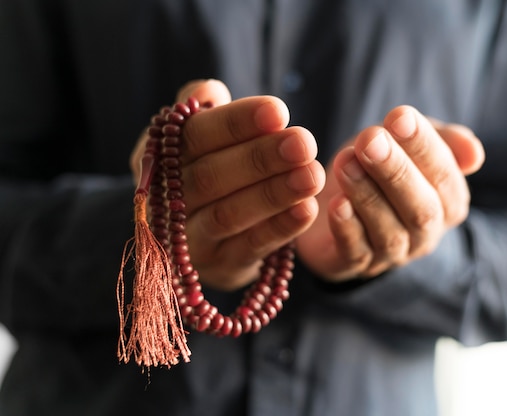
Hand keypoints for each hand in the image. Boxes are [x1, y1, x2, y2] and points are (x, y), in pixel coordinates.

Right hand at [130, 80, 324, 289]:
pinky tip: (307, 209)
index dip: (235, 123)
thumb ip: (203, 109)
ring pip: (227, 215)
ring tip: (313, 174)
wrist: (205, 230)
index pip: (193, 136)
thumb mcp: (202, 134)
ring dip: (273, 194)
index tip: (278, 111)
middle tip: (303, 143)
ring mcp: (189, 240)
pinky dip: (279, 229)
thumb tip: (206, 92)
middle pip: (209, 177)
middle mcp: (165, 201)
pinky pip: (249, 248)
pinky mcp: (219, 267)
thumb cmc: (211, 165)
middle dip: (259, 158)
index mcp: (158, 158)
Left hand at [296, 105, 484, 281]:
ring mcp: (392, 254)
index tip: (398, 116)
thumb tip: (475, 154)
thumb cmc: (377, 166)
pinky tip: (336, 204)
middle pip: (421, 209)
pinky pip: (356, 253)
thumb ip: (440, 140)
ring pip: (389, 232)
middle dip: (395, 171)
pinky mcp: (355, 264)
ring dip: (367, 195)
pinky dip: (348, 228)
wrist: (332, 201)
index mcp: (448, 202)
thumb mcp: (406, 142)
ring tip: (346, 163)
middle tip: (369, 140)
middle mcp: (425, 233)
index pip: (445, 176)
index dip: (423, 146)